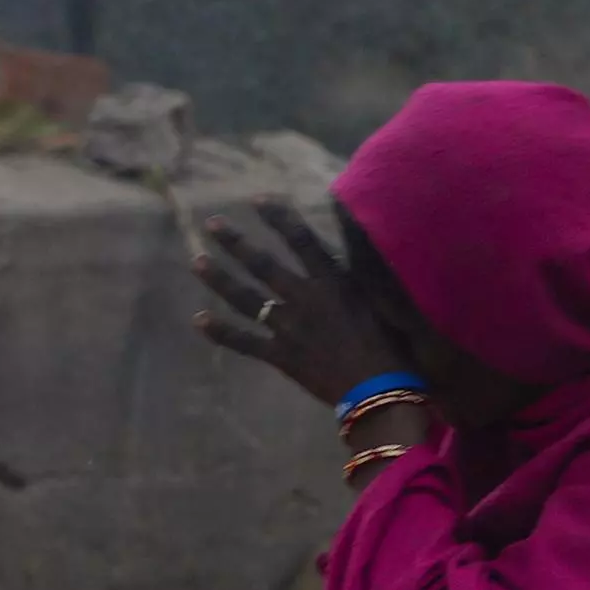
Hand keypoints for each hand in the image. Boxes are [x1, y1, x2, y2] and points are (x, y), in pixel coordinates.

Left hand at [193, 199, 411, 409]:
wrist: (378, 390)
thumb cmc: (392, 343)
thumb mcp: (382, 296)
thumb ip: (363, 266)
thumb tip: (357, 231)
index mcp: (331, 282)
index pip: (300, 240)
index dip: (278, 218)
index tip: (256, 200)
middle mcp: (303, 299)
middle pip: (262, 264)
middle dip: (236, 243)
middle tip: (211, 223)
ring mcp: (287, 327)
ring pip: (245, 298)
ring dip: (219, 279)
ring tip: (197, 261)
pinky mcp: (280, 356)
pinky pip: (245, 342)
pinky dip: (221, 332)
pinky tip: (198, 320)